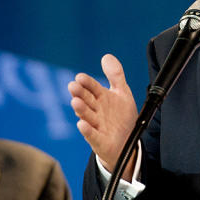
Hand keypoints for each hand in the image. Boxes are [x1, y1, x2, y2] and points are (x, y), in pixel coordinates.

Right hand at [69, 55, 139, 171]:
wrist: (127, 143)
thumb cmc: (121, 118)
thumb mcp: (122, 94)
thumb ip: (116, 75)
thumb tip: (106, 56)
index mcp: (101, 98)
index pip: (92, 87)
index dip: (87, 82)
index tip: (80, 77)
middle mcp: (96, 111)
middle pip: (86, 100)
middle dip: (80, 94)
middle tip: (73, 87)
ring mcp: (96, 126)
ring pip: (87, 116)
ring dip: (81, 110)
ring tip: (75, 103)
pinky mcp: (99, 141)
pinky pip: (92, 136)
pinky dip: (87, 131)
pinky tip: (82, 125)